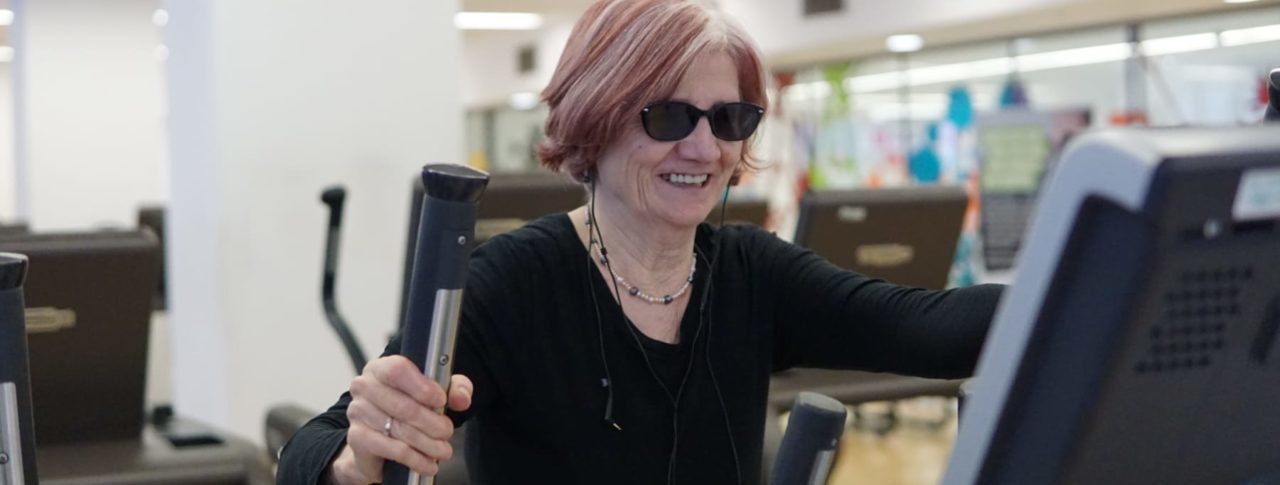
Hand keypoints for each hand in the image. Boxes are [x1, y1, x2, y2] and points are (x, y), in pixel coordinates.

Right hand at [329, 356, 473, 484]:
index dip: (422, 387)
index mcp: (382, 368)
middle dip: (432, 423)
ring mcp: (358, 412)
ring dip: (427, 444)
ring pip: (400, 430)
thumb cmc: (405, 408)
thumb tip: (462, 398)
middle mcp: (365, 386)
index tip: (441, 400)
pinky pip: (391, 449)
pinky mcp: (357, 437)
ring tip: (443, 450)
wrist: (376, 440)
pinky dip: (415, 459)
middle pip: (402, 405)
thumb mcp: (435, 393)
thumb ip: (454, 389)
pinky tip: (428, 464)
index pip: (398, 370)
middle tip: (447, 431)